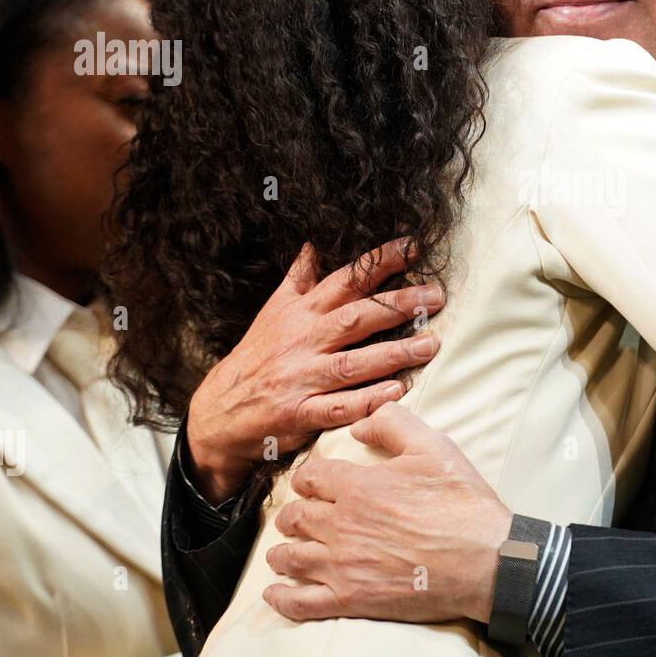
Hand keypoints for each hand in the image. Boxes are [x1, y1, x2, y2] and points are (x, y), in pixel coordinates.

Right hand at [186, 240, 443, 503]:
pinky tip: (396, 392)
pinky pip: (338, 407)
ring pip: (352, 363)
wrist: (219, 410)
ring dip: (394, 354)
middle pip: (356, 318)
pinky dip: (367, 400)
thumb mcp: (274, 311)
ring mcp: (302, 377)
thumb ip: (299, 279)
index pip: (345, 281)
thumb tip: (314, 243)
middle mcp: (303, 341)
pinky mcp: (300, 413)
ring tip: (431, 344)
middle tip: (436, 297)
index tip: (413, 248)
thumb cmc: (258, 356)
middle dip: (398, 306)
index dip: (379, 263)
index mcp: (301, 313)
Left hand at [262, 402, 511, 624]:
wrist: (487, 560)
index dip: (308, 480)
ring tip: (283, 553)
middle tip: (298, 519)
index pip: (310, 478)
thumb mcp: (434, 447)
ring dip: (282, 553)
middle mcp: (341, 525)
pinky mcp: (351, 600)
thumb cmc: (462, 503)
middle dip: (293, 515)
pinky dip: (281, 597)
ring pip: (290, 557)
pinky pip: (299, 602)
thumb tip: (359, 425)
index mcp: (357, 486)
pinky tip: (275, 593)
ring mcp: (342, 565)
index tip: (313, 486)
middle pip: (294, 517)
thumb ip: (392, 425)